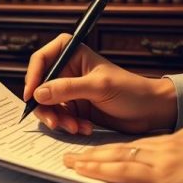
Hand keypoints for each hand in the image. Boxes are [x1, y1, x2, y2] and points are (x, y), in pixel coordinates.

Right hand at [22, 33, 176, 134]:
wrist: (150, 111)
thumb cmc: (131, 90)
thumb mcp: (99, 87)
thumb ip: (68, 88)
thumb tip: (39, 93)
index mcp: (73, 54)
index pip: (43, 59)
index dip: (33, 76)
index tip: (32, 95)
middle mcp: (69, 71)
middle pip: (41, 86)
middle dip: (45, 106)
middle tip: (55, 121)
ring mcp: (71, 91)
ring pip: (48, 106)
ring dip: (58, 119)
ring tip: (75, 127)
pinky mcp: (76, 109)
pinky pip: (60, 118)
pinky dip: (68, 125)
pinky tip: (84, 128)